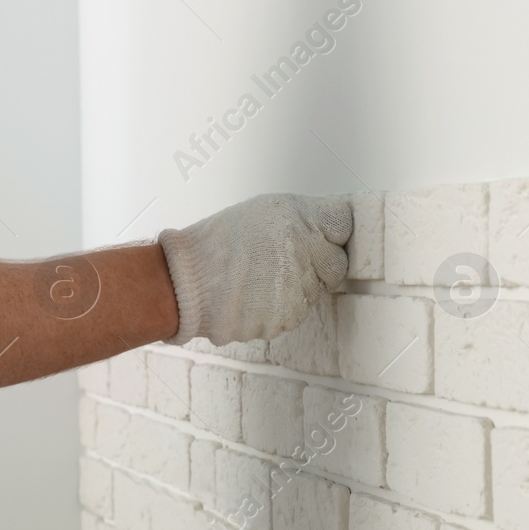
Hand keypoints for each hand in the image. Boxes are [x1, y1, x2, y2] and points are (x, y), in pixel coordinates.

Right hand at [158, 193, 352, 345]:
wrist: (184, 282)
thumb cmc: (216, 245)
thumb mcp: (262, 212)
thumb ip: (302, 221)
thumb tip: (328, 233)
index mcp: (297, 217)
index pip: (344, 224)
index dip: (331, 233)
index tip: (319, 238)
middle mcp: (303, 250)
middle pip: (337, 265)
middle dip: (318, 266)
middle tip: (284, 263)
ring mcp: (297, 287)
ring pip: (316, 293)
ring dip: (296, 289)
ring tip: (260, 280)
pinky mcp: (287, 316)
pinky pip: (296, 314)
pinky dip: (279, 309)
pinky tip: (255, 298)